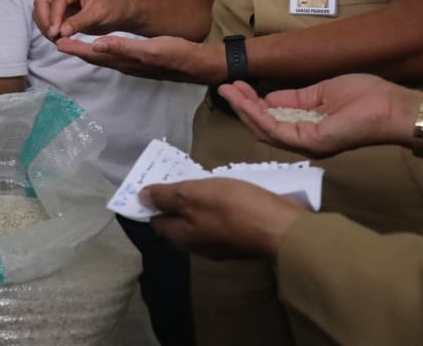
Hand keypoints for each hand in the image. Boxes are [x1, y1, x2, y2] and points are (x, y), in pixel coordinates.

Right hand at [33, 0, 131, 39]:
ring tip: (57, 39)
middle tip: (54, 36)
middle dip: (45, 21)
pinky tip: (58, 37)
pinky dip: (49, 29)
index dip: (54, 17)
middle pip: (42, 2)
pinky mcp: (61, 10)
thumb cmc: (112, 9)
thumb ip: (79, 22)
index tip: (55, 33)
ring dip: (45, 26)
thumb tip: (61, 31)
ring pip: (41, 11)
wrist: (119, 13)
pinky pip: (47, 19)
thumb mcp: (97, 15)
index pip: (57, 0)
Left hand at [55, 33, 216, 82]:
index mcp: (125, 60)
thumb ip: (123, 47)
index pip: (94, 54)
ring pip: (104, 58)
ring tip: (75, 45)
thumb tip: (97, 45)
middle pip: (96, 58)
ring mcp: (133, 64)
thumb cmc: (176, 54)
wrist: (197, 64)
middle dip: (77, 51)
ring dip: (88, 52)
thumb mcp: (150, 48)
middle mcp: (126, 64)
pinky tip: (104, 47)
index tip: (59, 42)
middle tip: (60, 42)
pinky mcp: (140, 61)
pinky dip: (103, 52)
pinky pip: (114, 56)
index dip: (76, 49)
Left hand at [142, 178, 305, 259]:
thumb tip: (140, 198)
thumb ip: (166, 196)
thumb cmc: (233, 208)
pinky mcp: (241, 238)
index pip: (157, 222)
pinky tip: (224, 193)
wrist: (281, 228)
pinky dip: (218, 207)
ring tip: (200, 179)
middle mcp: (199, 245)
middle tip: (177, 176)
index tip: (154, 183)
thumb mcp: (193, 195)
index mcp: (183, 237)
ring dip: (198, 204)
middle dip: (174, 202)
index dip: (151, 203)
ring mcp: (222, 244)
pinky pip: (221, 222)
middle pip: (178, 223)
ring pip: (201, 222)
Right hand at [220, 75, 421, 157]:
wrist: (390, 106)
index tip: (237, 85)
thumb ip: (294, 98)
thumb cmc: (365, 96)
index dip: (252, 103)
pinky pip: (275, 129)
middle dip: (241, 106)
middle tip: (223, 87)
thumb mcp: (321, 93)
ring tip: (227, 90)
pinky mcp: (308, 143)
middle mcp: (302, 140)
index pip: (271, 118)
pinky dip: (256, 114)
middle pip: (262, 126)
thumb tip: (268, 97)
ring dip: (243, 109)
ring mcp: (305, 144)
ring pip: (263, 129)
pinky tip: (244, 100)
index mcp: (306, 128)